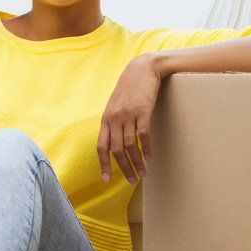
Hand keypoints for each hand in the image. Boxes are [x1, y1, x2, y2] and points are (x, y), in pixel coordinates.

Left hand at [97, 54, 162, 184]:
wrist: (142, 69)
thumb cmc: (129, 89)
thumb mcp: (116, 106)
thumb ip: (113, 122)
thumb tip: (113, 142)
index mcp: (106, 119)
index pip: (101, 147)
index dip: (103, 164)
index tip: (107, 179)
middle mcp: (114, 118)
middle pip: (116, 150)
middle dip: (123, 168)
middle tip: (132, 181)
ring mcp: (128, 114)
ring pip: (130, 145)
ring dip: (136, 162)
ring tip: (143, 174)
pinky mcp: (143, 111)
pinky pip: (143, 134)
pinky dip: (146, 148)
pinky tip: (149, 157)